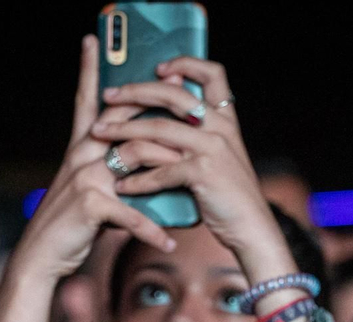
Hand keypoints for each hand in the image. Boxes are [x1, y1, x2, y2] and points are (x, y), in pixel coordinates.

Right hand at [4, 37, 174, 290]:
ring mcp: (86, 178)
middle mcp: (82, 155)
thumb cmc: (70, 225)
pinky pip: (132, 215)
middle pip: (126, 123)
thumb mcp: (90, 192)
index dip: (90, 70)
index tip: (93, 39)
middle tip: (193, 113)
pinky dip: (152, 232)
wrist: (41, 256)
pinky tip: (169, 244)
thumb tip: (146, 171)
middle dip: (161, 116)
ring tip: (194, 182)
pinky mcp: (91, 206)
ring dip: (169, 171)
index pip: (87, 101)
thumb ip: (114, 175)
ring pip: (137, 160)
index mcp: (81, 148)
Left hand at [91, 56, 297, 287]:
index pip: (213, 73)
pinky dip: (137, 180)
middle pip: (173, 94)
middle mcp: (220, 127)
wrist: (252, 226)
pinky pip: (160, 171)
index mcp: (225, 119)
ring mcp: (212, 148)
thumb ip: (200, 135)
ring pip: (158, 129)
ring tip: (100, 136)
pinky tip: (122, 186)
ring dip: (123, 132)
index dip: (186, 63)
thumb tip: (165, 121)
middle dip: (135, 92)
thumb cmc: (231, 194)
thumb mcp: (221, 156)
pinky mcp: (202, 173)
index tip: (159, 68)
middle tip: (108, 97)